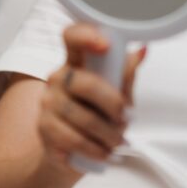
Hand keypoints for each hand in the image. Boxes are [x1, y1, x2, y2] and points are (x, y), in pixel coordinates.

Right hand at [39, 23, 146, 169]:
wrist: (73, 152)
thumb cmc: (98, 116)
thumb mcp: (118, 95)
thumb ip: (125, 74)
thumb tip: (142, 51)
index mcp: (76, 62)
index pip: (72, 37)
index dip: (86, 35)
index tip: (106, 45)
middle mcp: (58, 78)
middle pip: (83, 83)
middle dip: (112, 104)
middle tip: (125, 119)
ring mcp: (48, 103)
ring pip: (81, 116)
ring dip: (107, 133)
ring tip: (117, 141)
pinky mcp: (44, 128)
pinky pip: (73, 138)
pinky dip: (94, 148)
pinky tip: (103, 152)